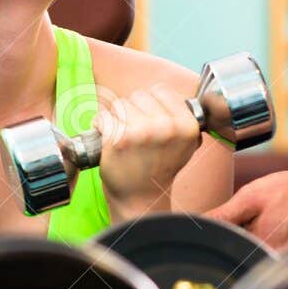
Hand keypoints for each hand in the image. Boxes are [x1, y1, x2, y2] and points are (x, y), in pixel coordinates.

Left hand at [96, 86, 201, 219]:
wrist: (140, 198)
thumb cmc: (159, 169)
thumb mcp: (185, 144)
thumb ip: (182, 119)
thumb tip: (173, 97)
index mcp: (186, 126)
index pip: (161, 91)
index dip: (152, 103)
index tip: (149, 119)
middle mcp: (167, 127)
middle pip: (139, 95)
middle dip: (134, 110)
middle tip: (136, 132)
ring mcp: (142, 132)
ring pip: (120, 104)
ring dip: (117, 118)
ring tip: (123, 137)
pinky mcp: (119, 139)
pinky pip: (103, 117)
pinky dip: (101, 126)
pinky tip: (109, 140)